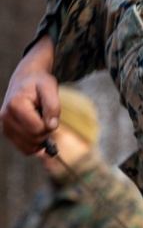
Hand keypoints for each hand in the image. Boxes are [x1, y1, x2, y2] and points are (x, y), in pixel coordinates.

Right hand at [1, 36, 59, 153]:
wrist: (25, 79)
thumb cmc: (39, 83)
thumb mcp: (50, 88)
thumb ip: (53, 106)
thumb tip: (52, 126)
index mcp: (15, 105)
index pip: (38, 129)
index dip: (49, 126)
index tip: (50, 115)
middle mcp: (6, 117)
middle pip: (33, 140)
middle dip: (45, 133)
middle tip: (46, 118)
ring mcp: (5, 126)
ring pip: (28, 147)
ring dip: (40, 139)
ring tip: (39, 122)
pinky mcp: (7, 132)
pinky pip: (24, 148)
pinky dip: (34, 144)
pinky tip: (37, 131)